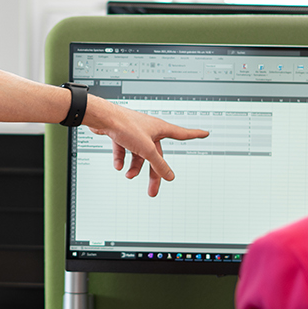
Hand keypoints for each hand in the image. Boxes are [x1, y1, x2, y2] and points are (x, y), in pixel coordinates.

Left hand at [87, 101, 209, 196]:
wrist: (102, 118)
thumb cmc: (125, 125)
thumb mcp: (146, 149)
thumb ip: (158, 164)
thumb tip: (169, 176)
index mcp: (159, 129)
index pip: (182, 134)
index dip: (194, 134)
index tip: (205, 133)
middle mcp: (149, 130)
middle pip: (155, 155)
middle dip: (153, 173)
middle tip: (153, 190)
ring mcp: (135, 132)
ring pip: (138, 154)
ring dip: (134, 167)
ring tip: (129, 175)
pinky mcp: (121, 134)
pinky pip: (124, 150)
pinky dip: (121, 159)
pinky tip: (118, 165)